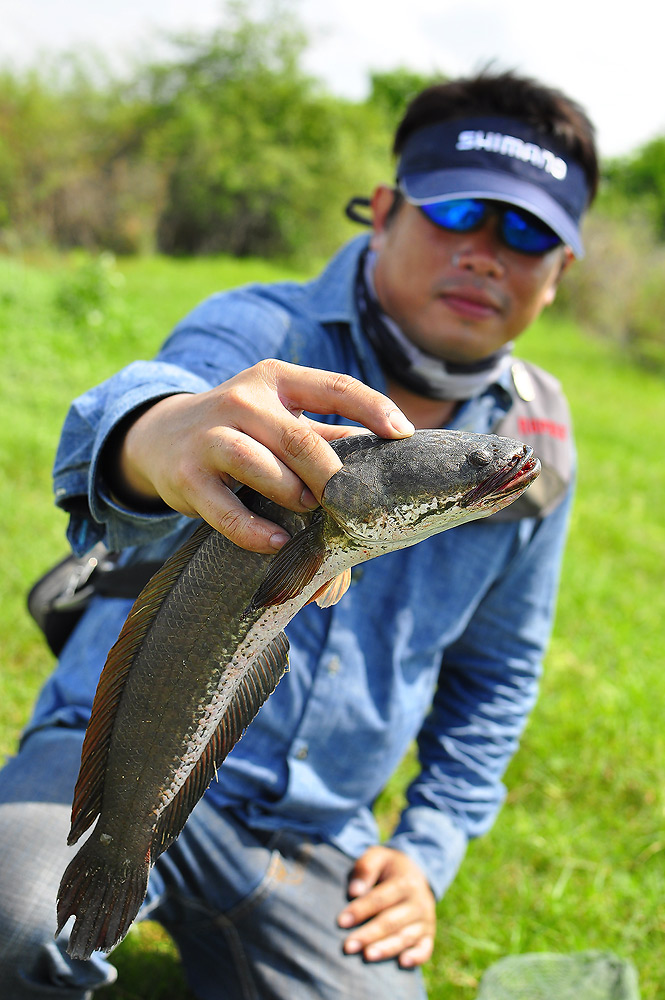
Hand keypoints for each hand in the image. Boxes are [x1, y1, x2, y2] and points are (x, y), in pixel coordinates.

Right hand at [111, 359, 413, 551]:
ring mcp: (210, 437)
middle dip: (332, 476)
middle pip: (300, 438)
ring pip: (260, 466)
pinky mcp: (187, 477)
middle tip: (351, 503)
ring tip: (309, 512)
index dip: (374, 409)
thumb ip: (329, 437)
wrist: (161, 437)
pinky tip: (278, 542)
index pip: (335, 386)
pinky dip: (255, 531)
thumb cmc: (243, 431)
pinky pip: (226, 510)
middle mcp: (242, 400)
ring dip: (293, 496)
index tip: (403, 436)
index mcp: (277, 379)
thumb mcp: (281, 419)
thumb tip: (388, 467)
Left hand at [337, 846, 435, 967]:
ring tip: (367, 956)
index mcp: (405, 882)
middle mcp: (419, 902)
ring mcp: (425, 920)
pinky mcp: (428, 936)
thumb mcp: (378, 856)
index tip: (341, 921)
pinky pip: (425, 949)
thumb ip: (365, 868)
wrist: (416, 873)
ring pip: (405, 937)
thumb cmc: (388, 868)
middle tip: (348, 946)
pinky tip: (402, 964)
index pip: (380, 899)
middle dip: (369, 934)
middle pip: (391, 921)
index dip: (360, 910)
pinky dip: (416, 957)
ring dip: (386, 949)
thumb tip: (354, 891)